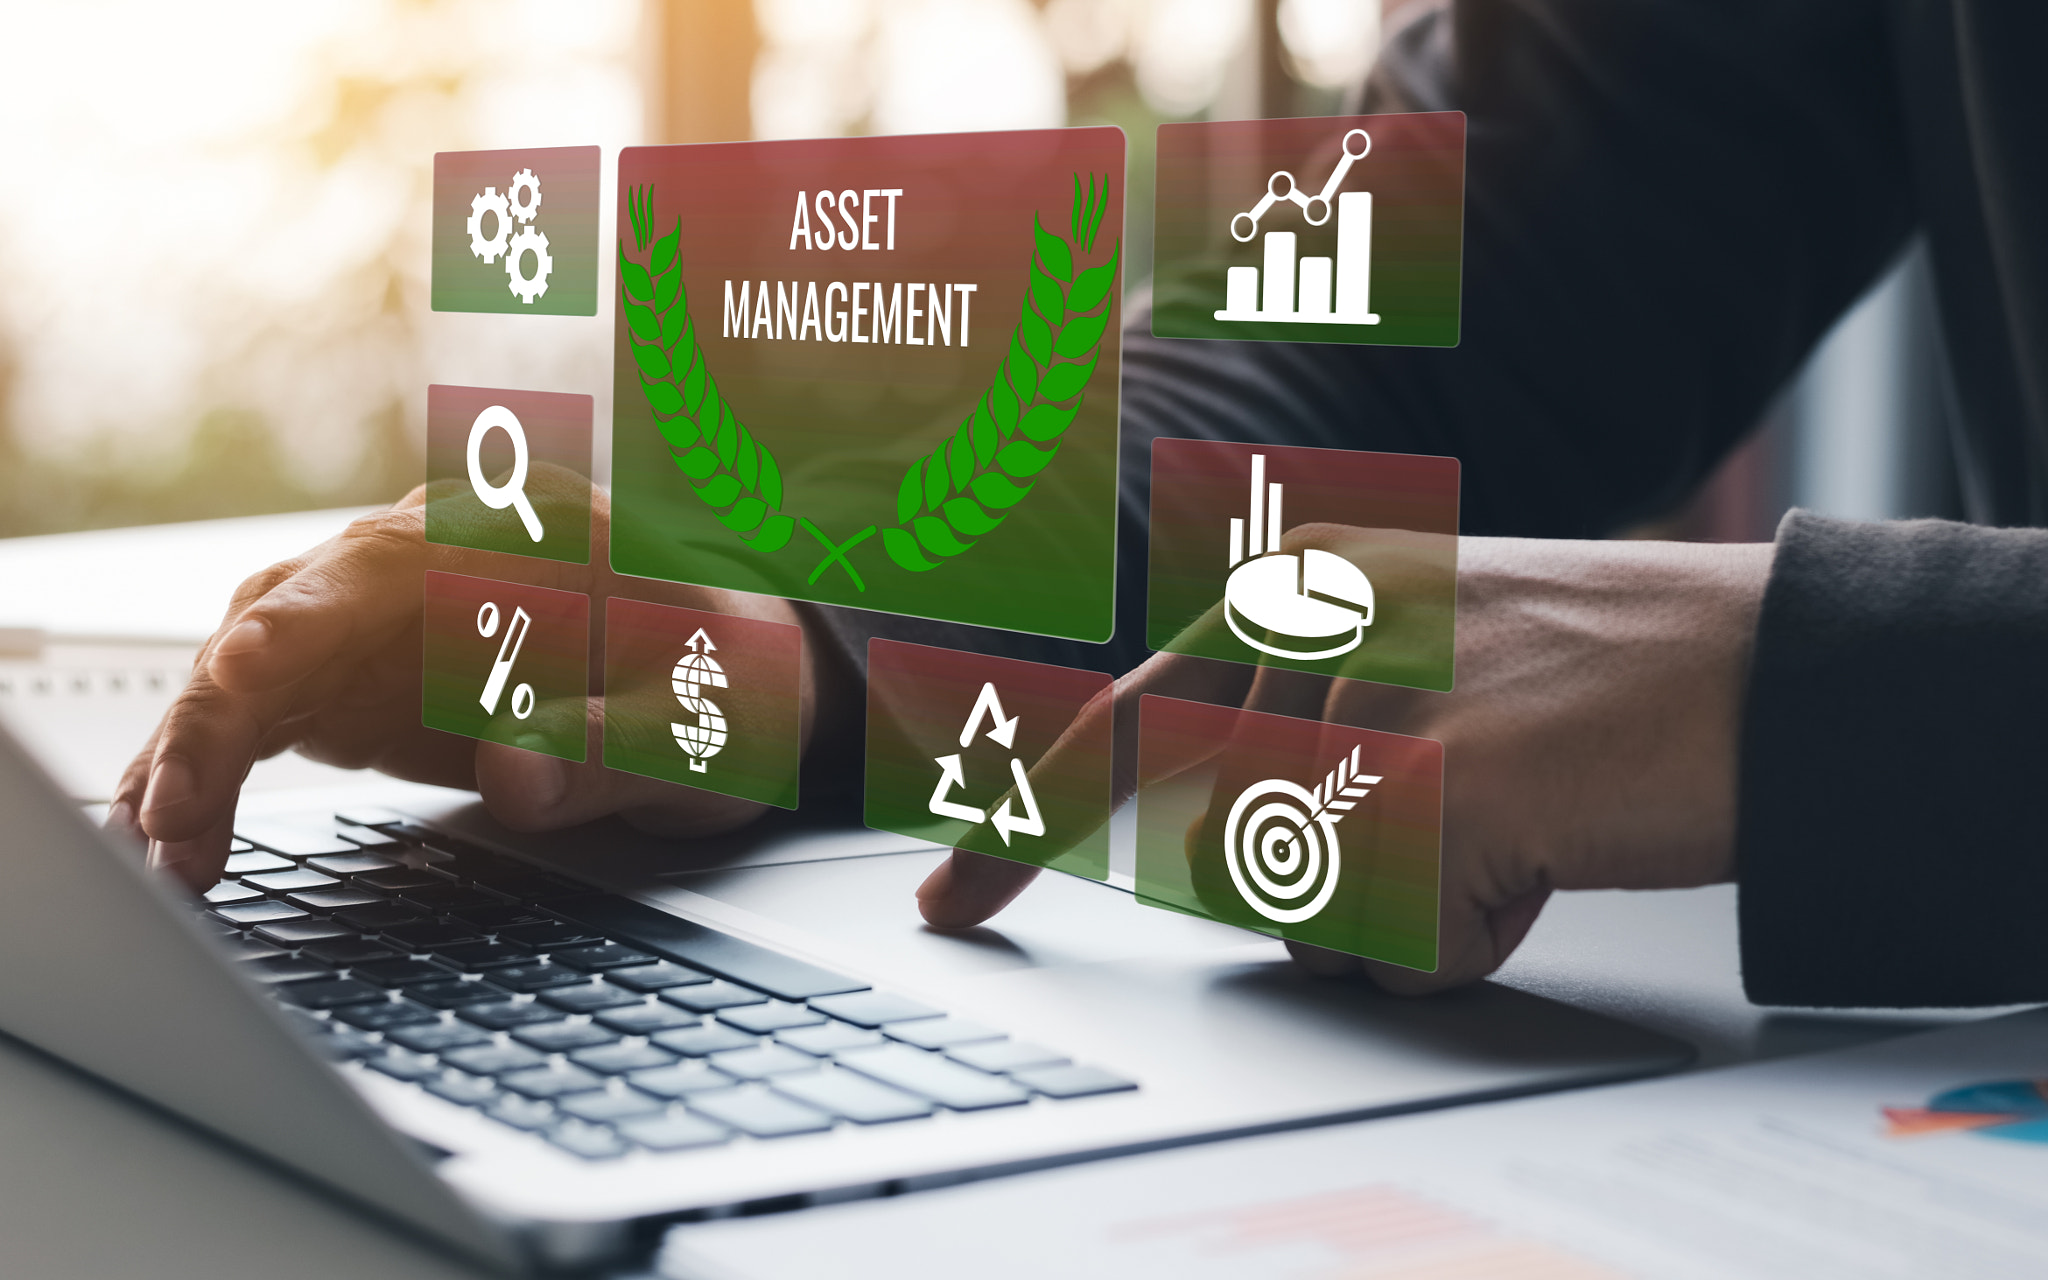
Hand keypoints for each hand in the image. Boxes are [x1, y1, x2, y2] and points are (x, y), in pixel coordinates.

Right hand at [108, 473, 820, 893]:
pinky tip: (180, 838)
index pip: (372, 569)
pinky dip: (220, 772)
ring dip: (196, 755)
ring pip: (254, 669)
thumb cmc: (728, 682)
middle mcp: (427, 557)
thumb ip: (613, 748)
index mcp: (513, 533)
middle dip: (215, 717)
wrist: (737, 683)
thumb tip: (515, 774)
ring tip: (158, 859)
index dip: (293, 630)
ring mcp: (385, 617)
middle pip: (284, 618)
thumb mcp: (702, 723)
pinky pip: (269, 717)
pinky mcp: (366, 678)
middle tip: (171, 827)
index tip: (235, 683)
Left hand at [917, 530, 1773, 993]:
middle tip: (1472, 821)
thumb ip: (1301, 715)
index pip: (1119, 725)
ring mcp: (1366, 700)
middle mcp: (1307, 627)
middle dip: (1336, 887)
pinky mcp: (1433, 781)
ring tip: (1515, 822)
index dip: (1019, 824)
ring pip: (1305, 909)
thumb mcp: (1420, 650)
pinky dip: (1470, 935)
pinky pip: (1396, 942)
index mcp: (1292, 583)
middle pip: (1230, 855)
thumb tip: (1214, 837)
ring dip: (1410, 908)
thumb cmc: (1599, 676)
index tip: (949, 900)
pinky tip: (1544, 854)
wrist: (1767, 666)